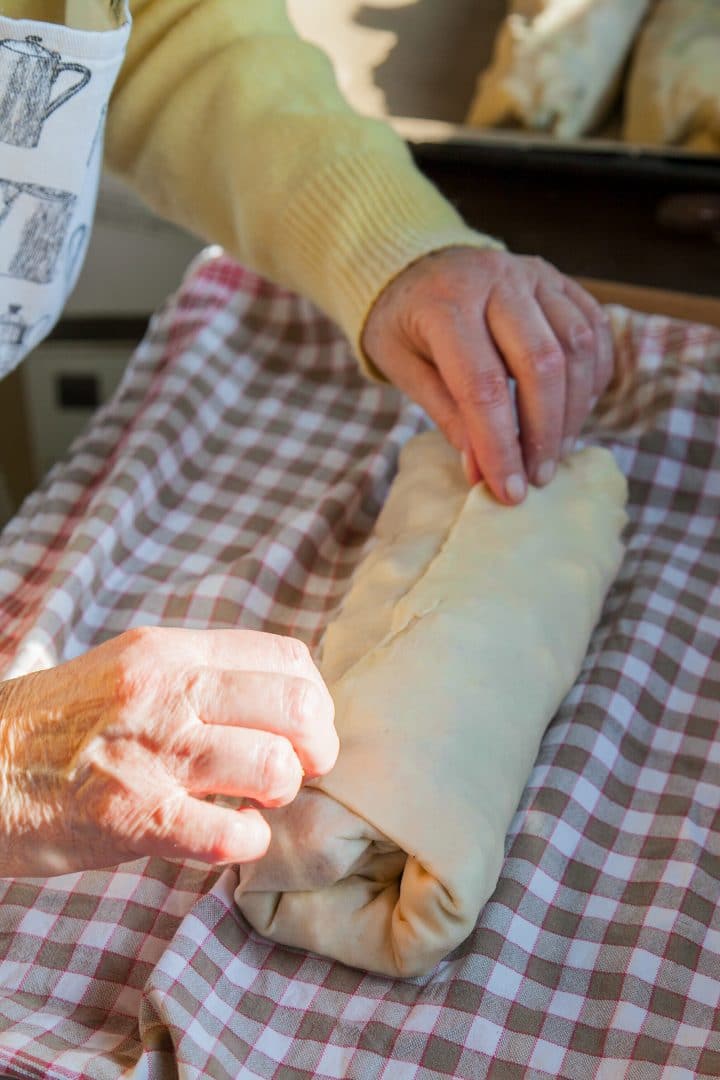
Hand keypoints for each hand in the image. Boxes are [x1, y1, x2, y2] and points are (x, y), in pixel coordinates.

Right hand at [0, 627, 336, 877]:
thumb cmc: (63, 723)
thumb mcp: (132, 668)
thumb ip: (203, 674)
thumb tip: (281, 697)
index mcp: (172, 652)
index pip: (287, 657)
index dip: (316, 698)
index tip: (306, 728)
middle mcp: (168, 692)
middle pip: (296, 708)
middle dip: (318, 748)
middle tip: (301, 769)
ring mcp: (151, 755)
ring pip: (273, 768)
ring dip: (281, 794)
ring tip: (257, 802)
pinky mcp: (132, 819)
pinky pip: (227, 836)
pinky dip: (246, 843)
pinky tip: (231, 838)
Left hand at [362, 247, 613, 503]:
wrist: (414, 264)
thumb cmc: (403, 324)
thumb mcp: (404, 368)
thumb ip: (445, 414)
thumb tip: (481, 471)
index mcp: (446, 303)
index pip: (482, 385)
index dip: (500, 445)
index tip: (510, 491)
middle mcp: (496, 280)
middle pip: (541, 364)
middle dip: (544, 433)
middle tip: (538, 478)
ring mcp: (534, 274)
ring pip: (576, 346)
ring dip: (573, 410)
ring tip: (555, 452)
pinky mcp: (560, 280)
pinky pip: (594, 329)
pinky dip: (592, 377)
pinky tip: (575, 412)